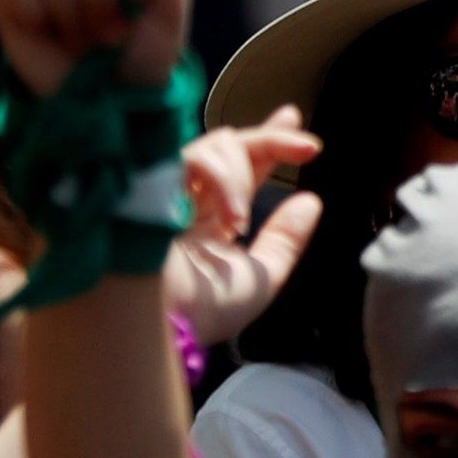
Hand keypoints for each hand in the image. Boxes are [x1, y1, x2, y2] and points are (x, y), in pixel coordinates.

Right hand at [161, 112, 324, 342]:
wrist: (155, 326)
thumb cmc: (201, 312)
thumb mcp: (259, 277)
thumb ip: (285, 240)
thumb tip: (311, 201)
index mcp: (205, 222)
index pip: (239, 170)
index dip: (268, 144)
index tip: (299, 131)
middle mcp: (184, 200)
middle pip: (228, 147)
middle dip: (270, 139)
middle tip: (309, 146)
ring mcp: (165, 188)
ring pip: (213, 146)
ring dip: (240, 176)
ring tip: (241, 221)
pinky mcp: (146, 179)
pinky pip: (191, 155)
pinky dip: (221, 180)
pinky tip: (228, 216)